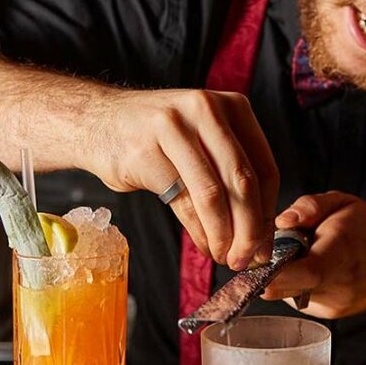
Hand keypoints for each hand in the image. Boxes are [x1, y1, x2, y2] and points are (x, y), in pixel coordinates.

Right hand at [81, 88, 278, 269]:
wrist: (97, 122)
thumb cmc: (159, 137)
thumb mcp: (205, 141)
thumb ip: (232, 174)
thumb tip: (259, 235)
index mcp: (232, 106)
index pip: (265, 168)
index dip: (268, 213)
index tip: (266, 244)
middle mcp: (206, 110)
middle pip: (242, 182)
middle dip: (250, 229)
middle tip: (249, 258)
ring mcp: (174, 129)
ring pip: (213, 194)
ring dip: (223, 235)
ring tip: (226, 256)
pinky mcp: (146, 153)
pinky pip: (182, 202)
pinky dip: (198, 231)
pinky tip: (204, 244)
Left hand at [262, 191, 365, 318]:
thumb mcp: (343, 203)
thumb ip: (310, 206)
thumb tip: (281, 221)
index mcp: (340, 252)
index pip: (304, 272)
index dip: (273, 271)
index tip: (251, 260)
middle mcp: (337, 285)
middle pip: (285, 288)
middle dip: (264, 271)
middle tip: (263, 252)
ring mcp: (332, 304)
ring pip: (285, 293)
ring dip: (280, 276)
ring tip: (297, 257)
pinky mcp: (326, 314)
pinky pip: (296, 298)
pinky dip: (293, 284)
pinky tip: (308, 271)